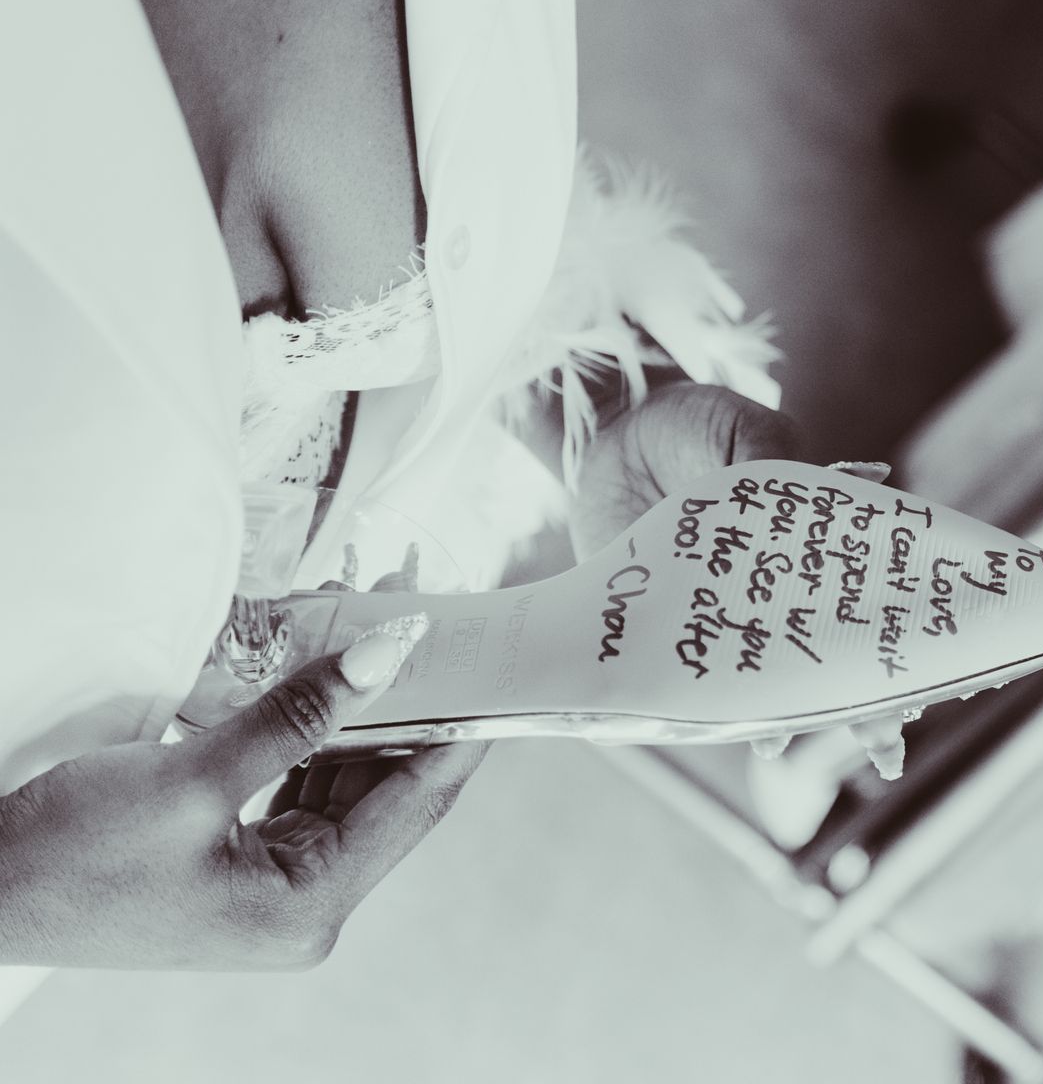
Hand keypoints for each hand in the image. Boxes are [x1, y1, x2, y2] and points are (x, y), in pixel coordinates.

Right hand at [0, 631, 483, 970]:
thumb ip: (302, 713)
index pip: (419, 800)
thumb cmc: (70, 854)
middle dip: (407, 699)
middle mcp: (305, 905)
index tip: (493, 656)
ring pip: (348, 779)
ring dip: (360, 707)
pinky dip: (315, 731)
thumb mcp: (193, 776)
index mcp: (310, 905)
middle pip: (389, 787)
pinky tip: (325, 674)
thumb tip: (394, 652)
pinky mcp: (239, 861)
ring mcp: (272, 886)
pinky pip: (303, 785)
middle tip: (424, 615)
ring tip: (376, 627)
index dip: (464, 723)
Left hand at [568, 383, 910, 778]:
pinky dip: (721, 711)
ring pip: (765, 681)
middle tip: (887, 750)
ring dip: (789, 720)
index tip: (929, 675)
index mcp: (803, 542)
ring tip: (796, 753)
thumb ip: (786, 460)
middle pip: (826, 655)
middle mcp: (767, 586)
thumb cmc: (689, 423)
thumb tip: (869, 477)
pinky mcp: (664, 625)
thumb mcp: (743, 430)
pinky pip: (696, 677)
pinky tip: (751, 742)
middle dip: (862, 706)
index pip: (862, 597)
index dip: (897, 637)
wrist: (606, 432)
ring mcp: (717, 611)